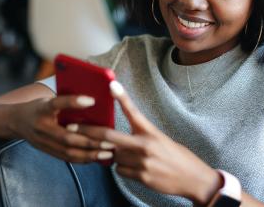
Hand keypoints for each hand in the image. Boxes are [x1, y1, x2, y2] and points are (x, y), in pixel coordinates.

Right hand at [8, 96, 114, 162]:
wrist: (14, 121)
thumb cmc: (38, 107)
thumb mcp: (47, 99)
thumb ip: (65, 102)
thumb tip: (93, 102)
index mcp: (41, 108)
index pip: (57, 103)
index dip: (73, 101)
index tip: (92, 99)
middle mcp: (41, 127)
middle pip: (67, 136)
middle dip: (90, 140)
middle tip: (110, 140)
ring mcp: (43, 142)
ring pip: (68, 151)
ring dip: (90, 154)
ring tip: (107, 152)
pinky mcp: (47, 151)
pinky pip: (67, 158)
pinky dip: (83, 159)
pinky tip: (97, 158)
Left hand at [75, 82, 220, 204]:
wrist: (194, 179)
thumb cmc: (177, 156)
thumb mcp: (160, 139)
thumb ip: (139, 137)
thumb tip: (115, 140)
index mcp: (150, 132)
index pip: (133, 111)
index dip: (121, 96)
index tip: (111, 84)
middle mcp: (144, 145)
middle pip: (108, 137)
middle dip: (86, 132)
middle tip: (70, 127)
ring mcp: (141, 162)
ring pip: (113, 157)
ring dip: (113, 156)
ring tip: (133, 157)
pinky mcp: (141, 177)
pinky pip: (120, 171)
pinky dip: (123, 169)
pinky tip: (138, 169)